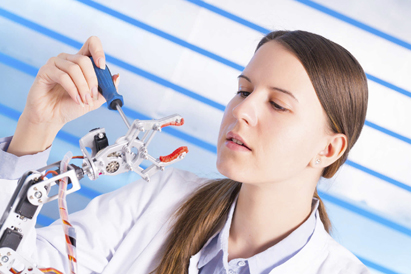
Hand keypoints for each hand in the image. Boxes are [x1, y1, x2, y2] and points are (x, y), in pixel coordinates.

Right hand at [8, 36, 119, 155]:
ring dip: (83, 87)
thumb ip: (107, 88)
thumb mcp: (95, 98)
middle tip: (92, 94)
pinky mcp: (45, 71)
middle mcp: (68, 59)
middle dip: (92, 80)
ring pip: (74, 68)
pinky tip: (76, 99)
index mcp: (81, 62)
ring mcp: (56, 63)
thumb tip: (117, 77)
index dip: (98, 51)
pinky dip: (73, 90)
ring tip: (84, 100)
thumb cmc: (71, 106)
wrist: (54, 117)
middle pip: (84, 60)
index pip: (91, 44)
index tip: (102, 66)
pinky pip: (63, 76)